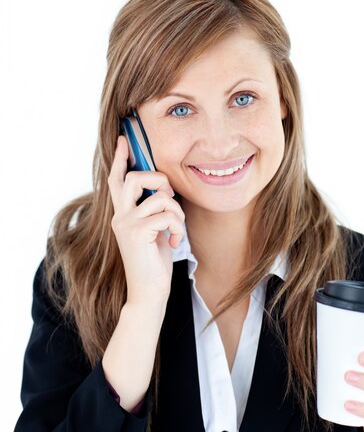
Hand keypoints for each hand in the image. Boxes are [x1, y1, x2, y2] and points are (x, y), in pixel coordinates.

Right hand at [108, 135, 185, 303]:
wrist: (149, 292)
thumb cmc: (154, 260)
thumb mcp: (153, 229)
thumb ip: (152, 209)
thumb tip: (164, 190)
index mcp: (122, 213)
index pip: (117, 179)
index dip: (120, 158)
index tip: (124, 139)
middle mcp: (119, 216)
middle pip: (135, 178)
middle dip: (160, 180)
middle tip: (170, 197)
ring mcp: (126, 224)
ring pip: (159, 197)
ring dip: (177, 212)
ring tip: (176, 229)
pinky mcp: (137, 233)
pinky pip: (167, 215)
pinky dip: (178, 227)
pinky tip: (175, 241)